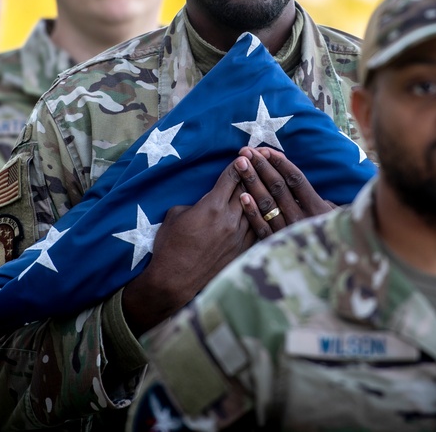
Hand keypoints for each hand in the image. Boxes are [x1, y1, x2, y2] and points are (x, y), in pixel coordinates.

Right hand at [122, 156, 257, 334]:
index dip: (238, 164)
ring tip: (266, 183)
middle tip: (258, 162)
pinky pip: (258, 228)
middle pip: (248, 189)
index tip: (244, 155)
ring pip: (256, 207)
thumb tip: (207, 202)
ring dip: (259, 194)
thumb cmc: (170, 245)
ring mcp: (240, 236)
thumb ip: (197, 203)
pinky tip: (265, 210)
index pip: (231, 177)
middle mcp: (230, 218)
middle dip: (252, 174)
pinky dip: (260, 216)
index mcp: (212, 206)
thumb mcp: (176, 214)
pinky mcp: (243, 250)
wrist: (174, 280)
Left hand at [236, 146, 334, 236]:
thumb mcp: (334, 217)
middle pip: (278, 187)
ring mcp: (288, 232)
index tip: (265, 150)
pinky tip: (242, 196)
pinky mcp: (276, 245)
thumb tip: (304, 184)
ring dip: (252, 182)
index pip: (295, 179)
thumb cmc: (333, 238)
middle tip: (246, 151)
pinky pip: (261, 227)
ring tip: (240, 165)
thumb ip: (321, 201)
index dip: (279, 163)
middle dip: (261, 167)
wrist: (331, 272)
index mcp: (317, 208)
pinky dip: (252, 211)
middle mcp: (302, 219)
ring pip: (267, 203)